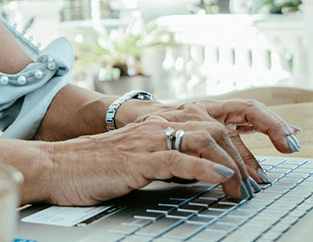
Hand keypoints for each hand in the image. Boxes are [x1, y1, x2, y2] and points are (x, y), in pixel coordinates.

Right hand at [42, 118, 241, 205]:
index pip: (210, 127)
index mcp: (159, 125)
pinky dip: (203, 168)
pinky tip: (219, 177)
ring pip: (203, 141)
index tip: (253, 170)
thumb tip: (197, 173)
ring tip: (242, 187)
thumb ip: (166, 161)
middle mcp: (157, 127)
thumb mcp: (138, 160)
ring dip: (230, 164)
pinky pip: (177, 159)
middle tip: (256, 183)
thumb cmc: (92, 168)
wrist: (56, 166)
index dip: (237, 147)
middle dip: (242, 157)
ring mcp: (148, 141)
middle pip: (215, 130)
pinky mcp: (137, 160)